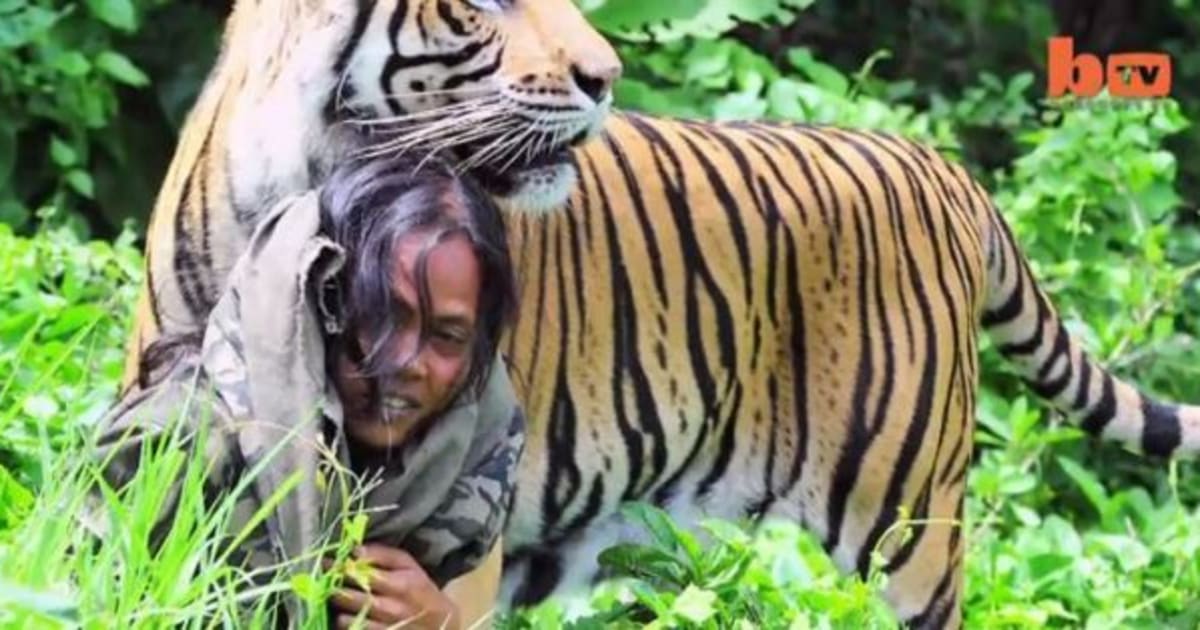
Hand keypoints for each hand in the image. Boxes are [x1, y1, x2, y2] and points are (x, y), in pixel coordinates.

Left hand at [329, 544, 460, 629]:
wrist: (440, 624)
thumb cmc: (421, 589)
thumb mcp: (410, 566)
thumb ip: (383, 554)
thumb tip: (354, 550)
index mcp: (401, 585)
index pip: (361, 575)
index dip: (340, 568)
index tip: (327, 563)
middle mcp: (392, 609)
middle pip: (349, 597)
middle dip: (333, 587)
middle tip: (324, 580)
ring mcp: (385, 628)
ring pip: (345, 619)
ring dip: (337, 609)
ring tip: (335, 599)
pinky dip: (344, 624)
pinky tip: (344, 615)